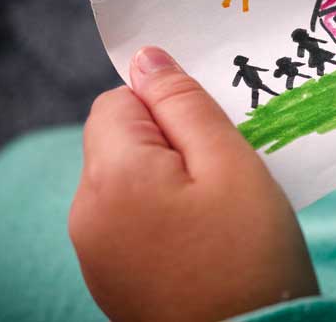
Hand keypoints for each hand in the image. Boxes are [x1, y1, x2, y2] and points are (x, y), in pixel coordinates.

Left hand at [69, 47, 318, 321]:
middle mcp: (85, 212)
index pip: (120, 100)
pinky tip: (202, 240)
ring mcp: (93, 252)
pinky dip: (162, 215)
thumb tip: (145, 56)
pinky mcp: (110, 279)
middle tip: (224, 173)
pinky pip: (129, 220)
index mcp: (110, 176)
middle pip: (119, 141)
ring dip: (169, 179)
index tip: (213, 135)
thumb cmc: (249, 257)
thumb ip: (184, 103)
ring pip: (126, 180)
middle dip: (171, 143)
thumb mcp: (230, 164)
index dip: (169, 106)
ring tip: (218, 212)